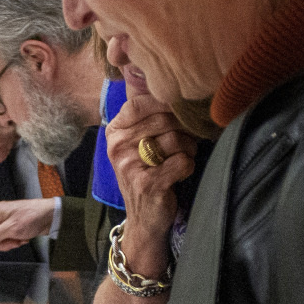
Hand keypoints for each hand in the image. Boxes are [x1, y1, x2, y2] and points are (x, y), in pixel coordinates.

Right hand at [0, 198, 56, 259]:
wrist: (50, 215)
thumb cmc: (31, 216)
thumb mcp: (11, 228)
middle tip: (11, 242)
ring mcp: (2, 224)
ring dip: (7, 244)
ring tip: (19, 239)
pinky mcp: (9, 229)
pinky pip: (4, 241)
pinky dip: (13, 242)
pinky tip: (22, 238)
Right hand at [105, 95, 196, 278]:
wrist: (144, 218)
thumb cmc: (147, 173)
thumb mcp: (138, 143)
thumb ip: (147, 116)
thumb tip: (169, 84)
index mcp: (114, 133)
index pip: (138, 103)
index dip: (164, 102)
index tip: (179, 111)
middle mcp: (117, 148)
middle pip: (163, 120)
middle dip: (183, 129)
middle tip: (187, 140)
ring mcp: (130, 166)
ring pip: (176, 139)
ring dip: (188, 148)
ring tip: (183, 156)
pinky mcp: (148, 184)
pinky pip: (182, 162)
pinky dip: (189, 166)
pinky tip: (181, 173)